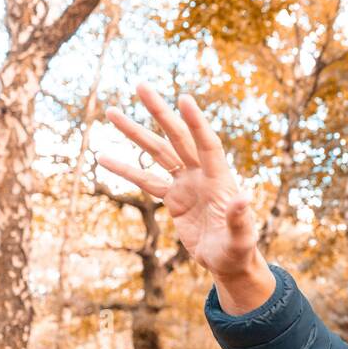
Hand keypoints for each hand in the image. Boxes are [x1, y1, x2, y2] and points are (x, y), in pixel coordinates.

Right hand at [96, 81, 274, 312]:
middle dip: (159, 112)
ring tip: (111, 113)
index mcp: (219, 180)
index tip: (184, 98)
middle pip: (178, 137)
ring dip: (136, 133)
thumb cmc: (238, 251)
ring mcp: (187, 183)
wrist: (229, 262)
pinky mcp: (174, 197)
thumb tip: (244, 198)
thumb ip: (240, 220)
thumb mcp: (241, 239)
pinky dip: (126, 169)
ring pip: (158, 152)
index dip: (196, 123)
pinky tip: (102, 156)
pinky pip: (146, 180)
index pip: (207, 144)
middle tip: (140, 86)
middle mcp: (202, 175)